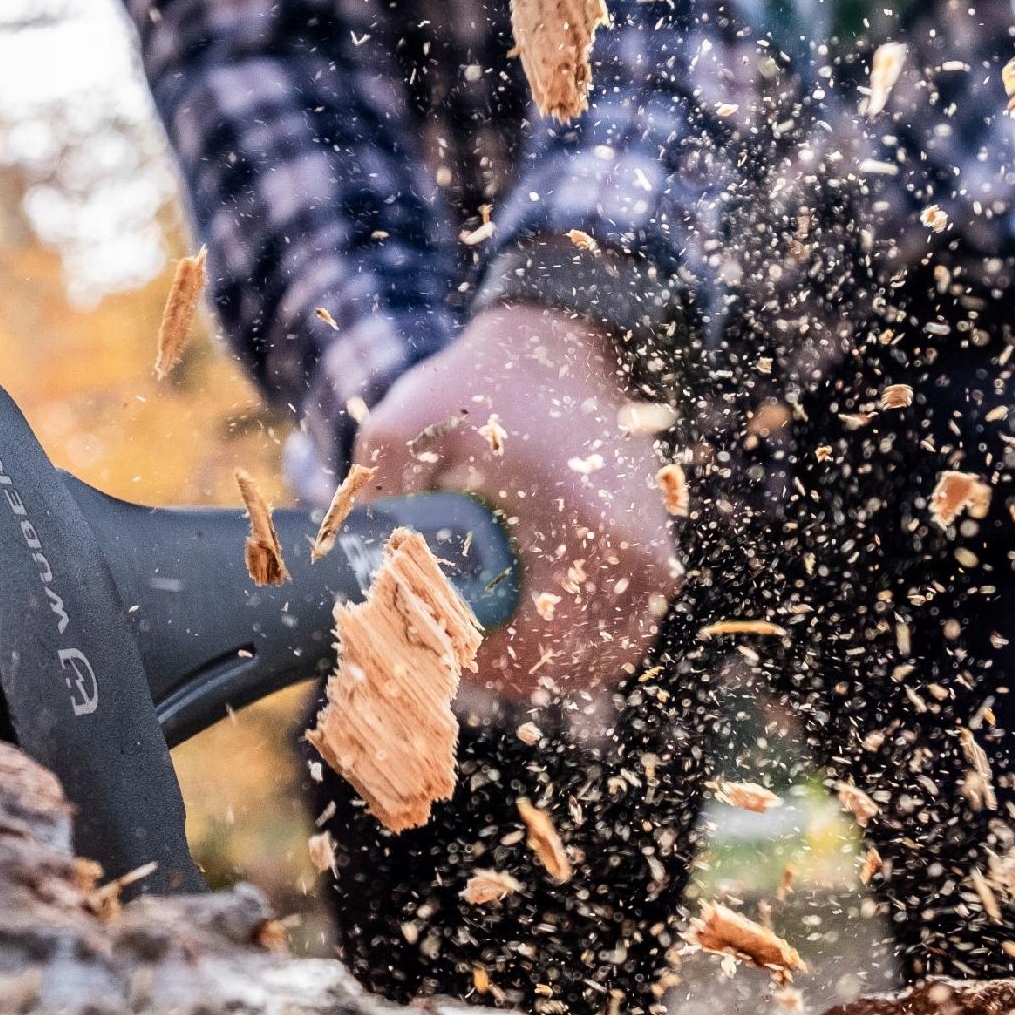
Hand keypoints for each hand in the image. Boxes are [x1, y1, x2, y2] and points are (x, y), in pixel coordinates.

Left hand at [353, 305, 680, 701]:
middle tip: (462, 645)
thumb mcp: (402, 429)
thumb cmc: (481, 384)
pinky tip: (528, 616)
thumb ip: (375, 502)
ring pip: (606, 660)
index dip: (484, 666)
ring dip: (549, 664)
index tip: (444, 646)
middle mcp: (638, 553)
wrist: (559, 344)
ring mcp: (656, 556)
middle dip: (515, 670)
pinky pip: (623, 633)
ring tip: (494, 632)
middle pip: (577, 668)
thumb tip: (357, 582)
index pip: (543, 650)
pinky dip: (577, 643)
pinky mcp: (657, 556)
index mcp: (589, 529)